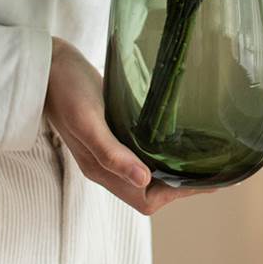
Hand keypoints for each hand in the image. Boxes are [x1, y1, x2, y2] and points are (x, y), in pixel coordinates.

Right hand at [46, 38, 213, 214]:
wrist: (47, 66)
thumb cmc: (65, 90)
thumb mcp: (88, 121)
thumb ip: (111, 153)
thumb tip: (144, 179)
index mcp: (99, 169)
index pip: (146, 198)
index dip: (176, 193)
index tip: (206, 179)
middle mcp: (105, 166)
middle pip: (150, 191)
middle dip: (182, 185)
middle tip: (215, 169)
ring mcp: (108, 151)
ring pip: (147, 174)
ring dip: (174, 172)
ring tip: (204, 159)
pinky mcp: (112, 133)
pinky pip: (141, 154)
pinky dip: (163, 154)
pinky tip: (179, 141)